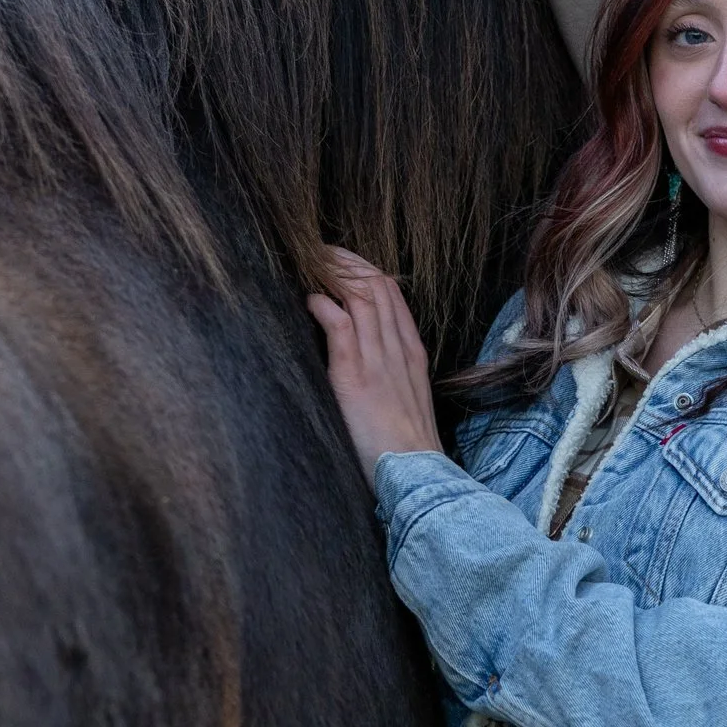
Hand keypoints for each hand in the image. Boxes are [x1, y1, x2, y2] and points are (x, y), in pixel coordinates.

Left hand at [306, 247, 442, 474]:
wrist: (417, 474)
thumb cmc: (405, 446)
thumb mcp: (407, 399)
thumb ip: (391, 372)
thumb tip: (366, 358)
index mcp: (411, 352)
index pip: (391, 293)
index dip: (364, 270)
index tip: (340, 262)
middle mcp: (397, 349)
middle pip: (375, 284)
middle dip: (345, 262)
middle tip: (318, 252)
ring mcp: (378, 361)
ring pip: (360, 296)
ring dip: (331, 275)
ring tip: (309, 265)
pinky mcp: (356, 378)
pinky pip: (341, 326)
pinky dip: (323, 306)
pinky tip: (309, 302)